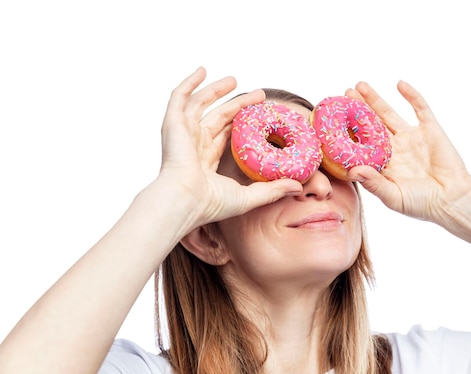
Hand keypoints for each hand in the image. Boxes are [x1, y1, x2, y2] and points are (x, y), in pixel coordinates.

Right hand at [158, 67, 302, 230]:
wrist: (185, 200)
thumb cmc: (211, 204)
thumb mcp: (248, 196)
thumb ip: (272, 190)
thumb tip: (297, 186)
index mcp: (206, 162)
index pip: (225, 136)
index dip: (241, 125)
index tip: (260, 116)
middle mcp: (193, 146)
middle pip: (218, 118)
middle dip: (237, 105)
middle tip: (258, 96)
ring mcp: (182, 134)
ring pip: (200, 105)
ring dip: (216, 91)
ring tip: (235, 80)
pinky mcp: (173, 124)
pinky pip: (179, 97)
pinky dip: (189, 83)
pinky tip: (203, 71)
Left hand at [345, 81, 470, 224]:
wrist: (453, 200)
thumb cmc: (421, 205)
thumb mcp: (394, 197)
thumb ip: (374, 183)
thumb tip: (353, 170)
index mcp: (382, 164)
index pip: (359, 144)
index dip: (346, 133)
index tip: (330, 121)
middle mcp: (394, 149)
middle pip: (370, 124)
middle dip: (356, 109)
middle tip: (342, 94)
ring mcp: (411, 138)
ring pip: (389, 113)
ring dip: (375, 99)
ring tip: (359, 85)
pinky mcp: (430, 130)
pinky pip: (420, 109)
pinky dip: (411, 95)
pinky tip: (399, 84)